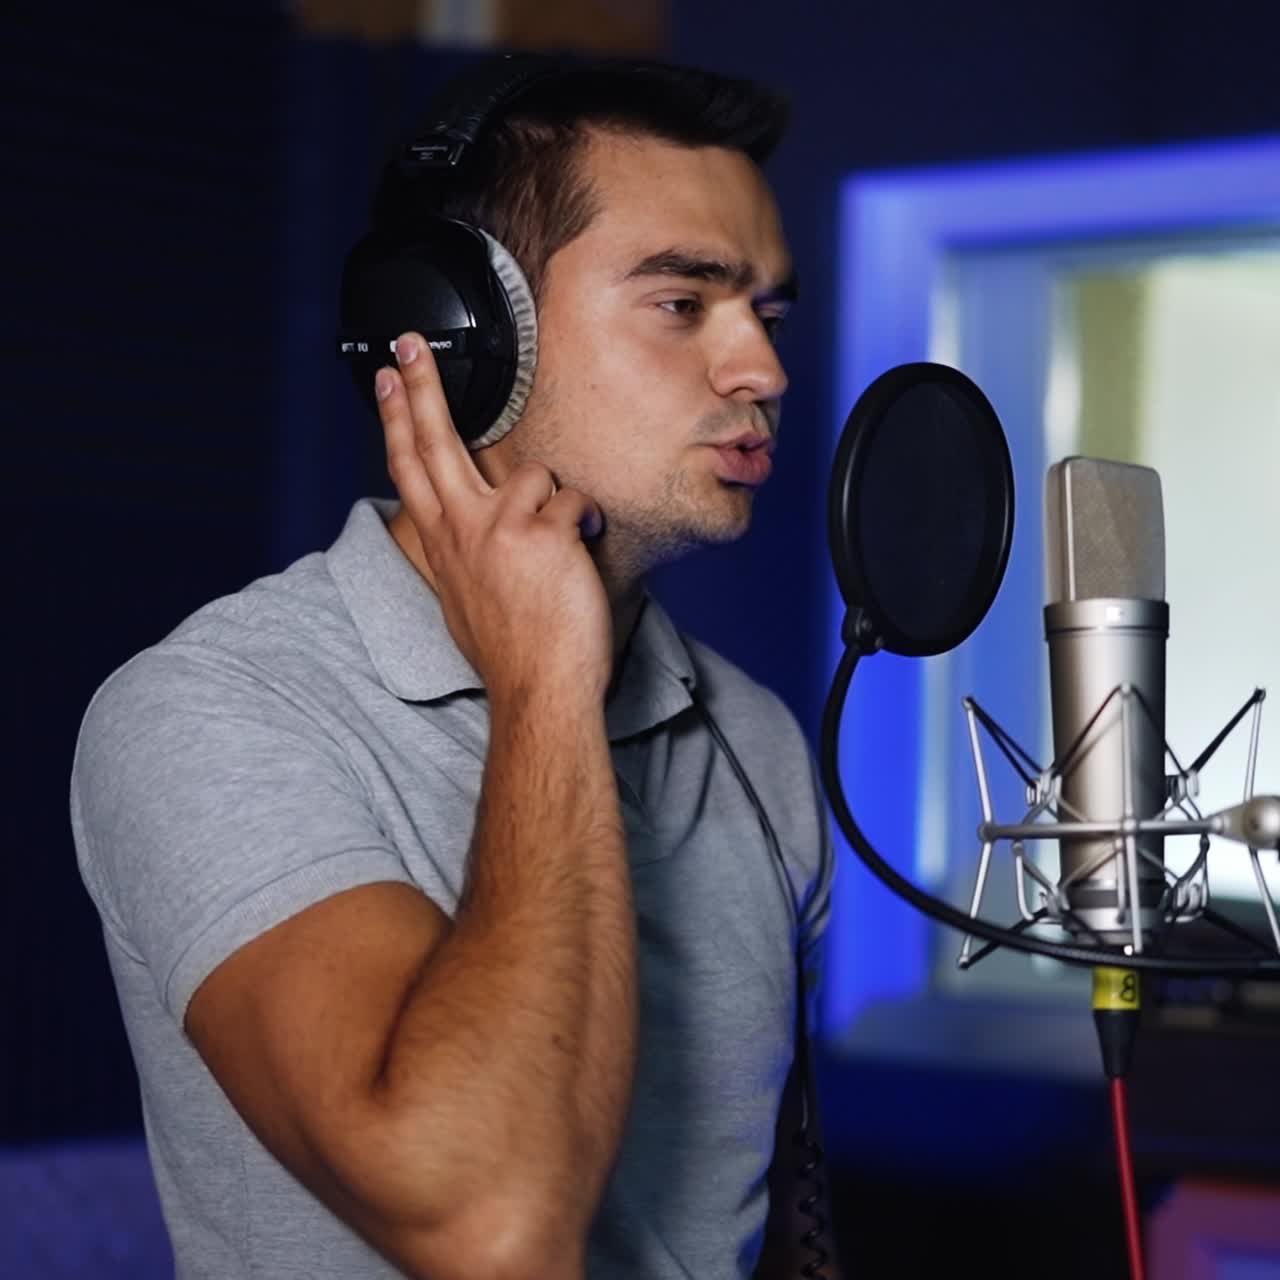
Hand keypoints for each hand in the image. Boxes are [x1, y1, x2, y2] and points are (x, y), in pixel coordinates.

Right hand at [376, 332, 612, 707]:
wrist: (538, 690)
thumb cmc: (511, 653)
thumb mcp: (465, 601)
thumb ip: (465, 555)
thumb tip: (472, 535)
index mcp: (442, 544)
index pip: (409, 469)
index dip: (397, 420)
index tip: (388, 380)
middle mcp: (463, 528)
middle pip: (436, 441)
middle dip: (422, 386)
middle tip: (410, 343)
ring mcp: (501, 527)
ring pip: (535, 476)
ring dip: (556, 506)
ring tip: (559, 553)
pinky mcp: (544, 533)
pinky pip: (577, 504)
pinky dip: (587, 527)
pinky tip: (581, 561)